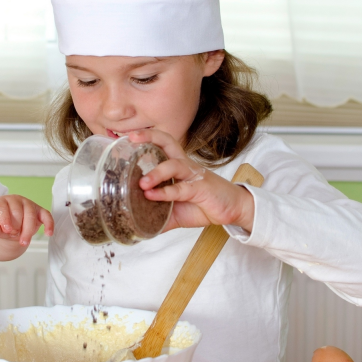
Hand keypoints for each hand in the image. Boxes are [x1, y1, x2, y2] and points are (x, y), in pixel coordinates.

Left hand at [0, 195, 53, 246]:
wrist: (10, 225)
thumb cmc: (0, 224)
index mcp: (1, 202)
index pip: (3, 208)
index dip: (5, 219)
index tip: (7, 230)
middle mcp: (15, 200)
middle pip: (18, 212)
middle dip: (16, 227)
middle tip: (13, 236)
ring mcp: (28, 204)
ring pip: (31, 215)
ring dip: (28, 230)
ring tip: (24, 242)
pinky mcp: (39, 211)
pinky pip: (46, 215)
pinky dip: (49, 224)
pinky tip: (48, 233)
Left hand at [128, 129, 255, 232]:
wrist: (232, 210)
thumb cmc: (203, 204)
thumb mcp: (175, 212)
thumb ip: (156, 216)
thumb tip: (136, 225)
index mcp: (178, 165)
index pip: (162, 144)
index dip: (147, 137)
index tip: (128, 136)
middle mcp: (185, 165)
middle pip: (168, 142)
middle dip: (150, 137)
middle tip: (132, 138)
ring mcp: (193, 175)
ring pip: (173, 165)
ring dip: (156, 173)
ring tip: (141, 183)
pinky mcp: (201, 188)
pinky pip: (181, 188)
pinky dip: (165, 192)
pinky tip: (152, 196)